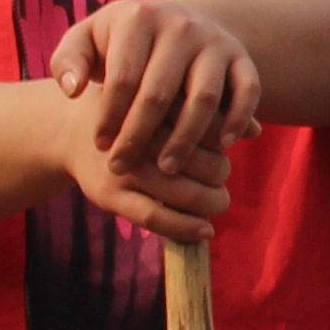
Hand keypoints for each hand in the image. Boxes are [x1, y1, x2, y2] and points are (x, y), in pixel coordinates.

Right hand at [51, 94, 231, 241]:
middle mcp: (139, 137)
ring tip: (217, 199)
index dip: (226, 140)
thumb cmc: (132, 111)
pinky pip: (157, 219)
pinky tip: (205, 230)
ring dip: (212, 202)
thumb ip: (208, 111)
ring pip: (185, 194)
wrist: (70, 130)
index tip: (227, 143)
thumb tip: (258, 130)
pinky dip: (187, 228)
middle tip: (221, 174)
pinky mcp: (111, 197)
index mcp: (155, 105)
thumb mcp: (165, 99)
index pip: (209, 127)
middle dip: (221, 172)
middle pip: (203, 162)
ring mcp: (123, 170)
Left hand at [56, 0, 266, 168]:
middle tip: (123, 166)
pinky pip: (247, 91)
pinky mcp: (241, 57)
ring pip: (204, 98)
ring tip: (166, 168)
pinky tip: (221, 147)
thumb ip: (68, 61)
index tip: (100, 145)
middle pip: (159, 93)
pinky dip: (237, 120)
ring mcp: (214, 41)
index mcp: (139, 17)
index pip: (122, 78)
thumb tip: (72, 90)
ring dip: (185, 139)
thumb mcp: (88, 40)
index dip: (109, 117)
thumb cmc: (122, 43)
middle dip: (139, 136)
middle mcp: (180, 25)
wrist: (177, 23)